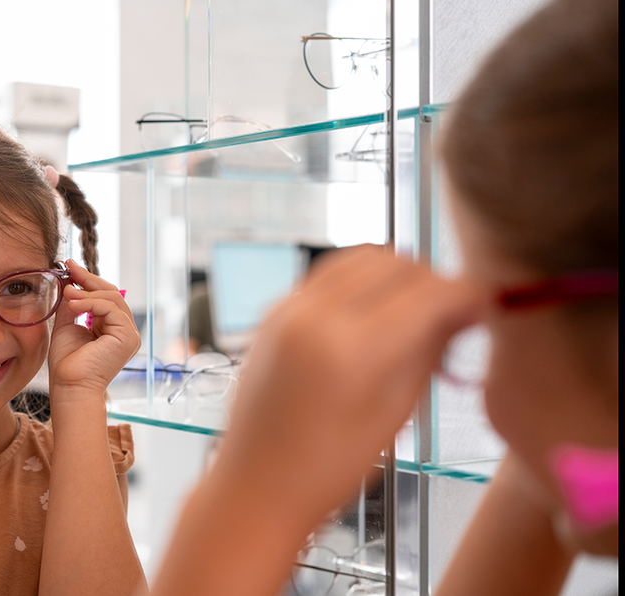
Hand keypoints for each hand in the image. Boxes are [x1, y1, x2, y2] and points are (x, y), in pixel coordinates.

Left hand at [47, 260, 140, 396]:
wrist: (69, 386)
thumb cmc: (67, 363)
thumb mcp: (67, 324)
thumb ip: (71, 304)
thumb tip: (70, 281)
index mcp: (111, 328)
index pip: (104, 297)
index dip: (87, 280)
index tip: (69, 266)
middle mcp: (124, 330)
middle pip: (112, 293)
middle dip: (88, 279)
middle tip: (68, 268)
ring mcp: (129, 334)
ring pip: (113, 298)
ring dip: (87, 291)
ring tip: (66, 293)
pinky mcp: (128, 338)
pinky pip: (111, 309)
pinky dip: (91, 302)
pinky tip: (73, 303)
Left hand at [216, 246, 485, 522]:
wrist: (256, 484)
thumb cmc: (326, 468)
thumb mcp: (396, 413)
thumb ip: (431, 350)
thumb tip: (464, 310)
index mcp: (350, 347)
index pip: (429, 292)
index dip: (468, 295)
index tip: (485, 307)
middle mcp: (314, 315)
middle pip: (396, 263)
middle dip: (433, 282)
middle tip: (451, 315)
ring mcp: (288, 308)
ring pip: (361, 257)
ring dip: (396, 275)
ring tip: (413, 314)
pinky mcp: (274, 311)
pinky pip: (329, 273)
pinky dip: (361, 281)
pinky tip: (375, 314)